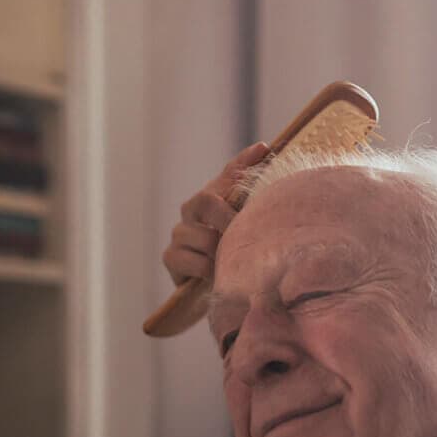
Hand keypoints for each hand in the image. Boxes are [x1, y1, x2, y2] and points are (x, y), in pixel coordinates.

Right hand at [161, 141, 269, 285]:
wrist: (210, 288)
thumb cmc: (229, 253)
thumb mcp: (242, 223)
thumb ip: (247, 188)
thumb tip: (263, 147)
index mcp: (211, 198)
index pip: (228, 174)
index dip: (243, 163)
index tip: (264, 151)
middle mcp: (191, 211)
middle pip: (207, 201)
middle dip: (229, 219)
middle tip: (244, 235)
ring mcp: (179, 234)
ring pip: (204, 238)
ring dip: (221, 253)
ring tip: (232, 263)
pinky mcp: (171, 257)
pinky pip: (193, 262)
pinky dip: (207, 270)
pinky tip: (215, 275)